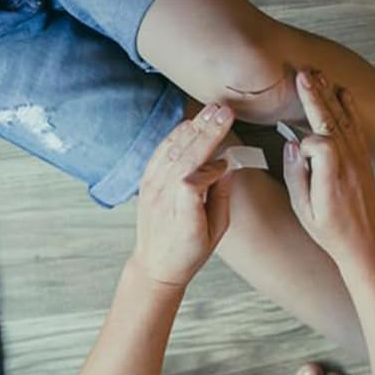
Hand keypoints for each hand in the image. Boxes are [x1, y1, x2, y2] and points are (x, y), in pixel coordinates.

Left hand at [131, 104, 235, 287]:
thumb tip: (227, 167)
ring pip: (172, 151)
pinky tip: (190, 124)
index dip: (211, 169)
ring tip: (212, 111)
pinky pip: (161, 152)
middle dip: (207, 133)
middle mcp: (163, 201)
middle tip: (225, 112)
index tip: (228, 163)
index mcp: (184, 221)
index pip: (192, 184)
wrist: (156, 263)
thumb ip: (222, 197)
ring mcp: (151, 189)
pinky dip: (176, 135)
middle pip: (183, 159)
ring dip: (194, 128)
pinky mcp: (146, 181)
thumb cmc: (190, 252)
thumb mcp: (217, 232)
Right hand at [281, 71, 374, 267]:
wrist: (364, 242)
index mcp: (330, 178)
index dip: (305, 142)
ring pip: (343, 120)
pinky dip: (349, 108)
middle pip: (330, 122)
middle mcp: (348, 164)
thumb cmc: (331, 231)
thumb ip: (296, 176)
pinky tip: (342, 93)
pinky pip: (357, 127)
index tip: (296, 154)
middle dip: (315, 97)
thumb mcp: (304, 211)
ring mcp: (358, 159)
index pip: (319, 143)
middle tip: (303, 74)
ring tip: (316, 75)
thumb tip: (291, 146)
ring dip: (329, 96)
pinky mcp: (364, 159)